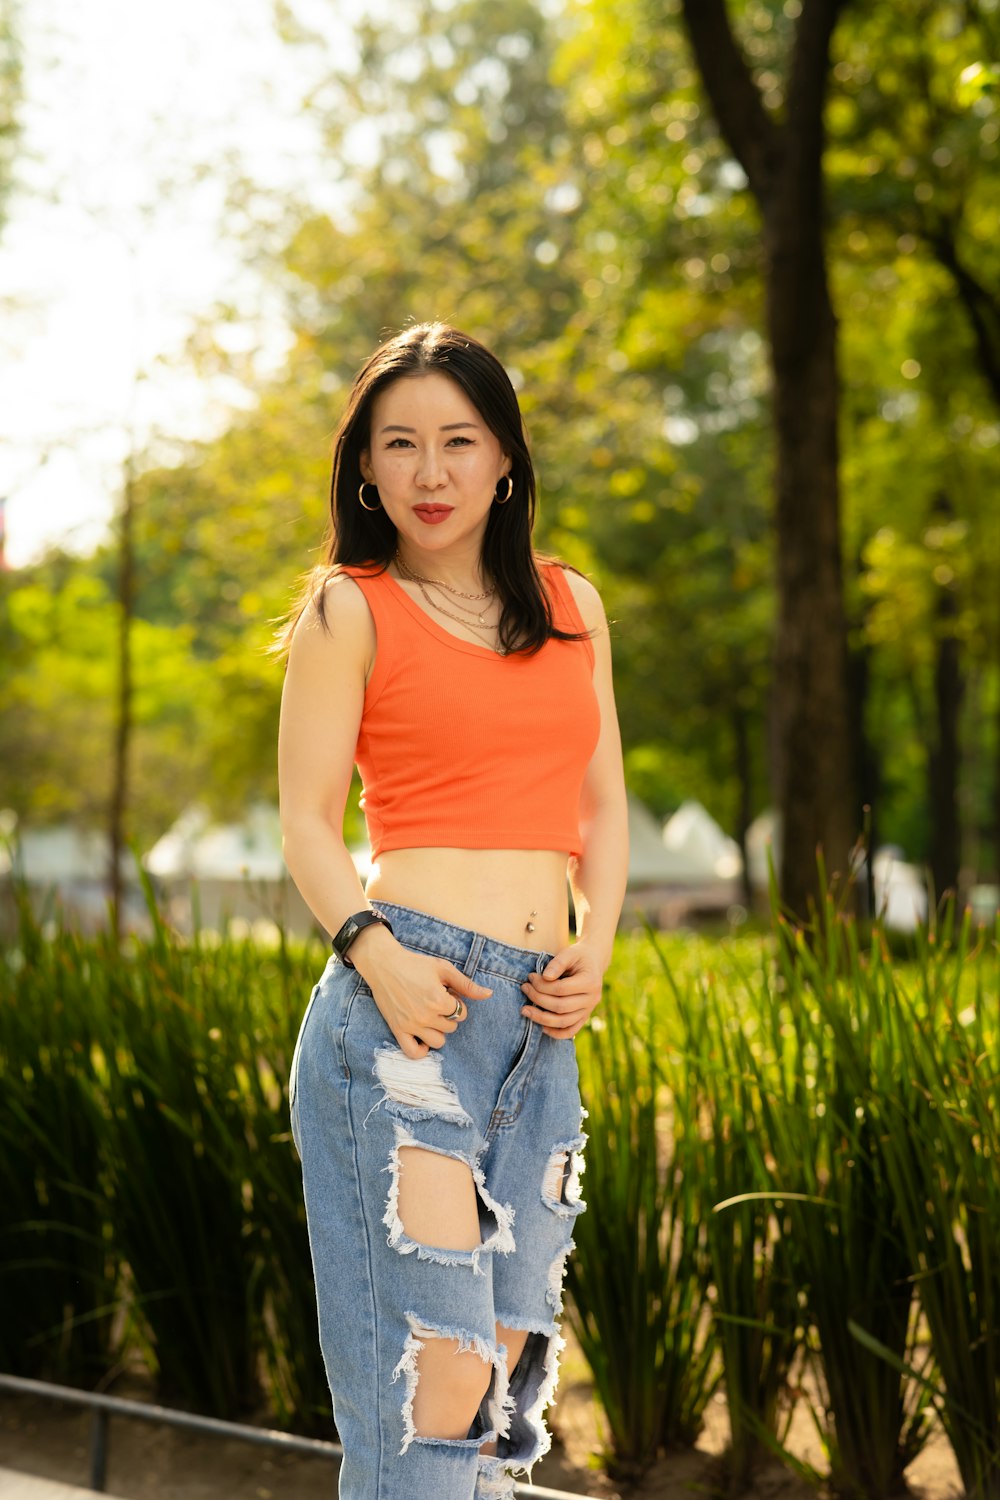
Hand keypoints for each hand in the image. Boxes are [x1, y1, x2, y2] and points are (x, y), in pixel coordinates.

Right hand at [351, 929, 491, 1058]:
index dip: (456, 1003)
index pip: (462, 1014)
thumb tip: (489, 994)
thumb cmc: (415, 964)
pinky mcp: (398, 1030)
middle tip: (435, 1001)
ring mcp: (411, 1025)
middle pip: (451, 1028)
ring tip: (429, 1016)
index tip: (445, 993)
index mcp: (439, 1000)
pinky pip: (413, 1053)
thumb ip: (467, 984)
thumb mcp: (443, 969)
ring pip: (438, 1042)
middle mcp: (426, 1016)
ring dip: (437, 1031)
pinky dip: (421, 1051)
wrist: (384, 964)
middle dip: (447, 1015)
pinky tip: (422, 1038)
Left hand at [520, 941, 606, 1039]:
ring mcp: (589, 1010)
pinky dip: (555, 1033)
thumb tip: (544, 977)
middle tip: (524, 988)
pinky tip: (541, 1026)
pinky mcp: (584, 1017)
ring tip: (525, 1010)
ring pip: (564, 1022)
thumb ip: (557, 963)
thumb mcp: (569, 952)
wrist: (593, 961)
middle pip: (560, 1006)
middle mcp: (592, 999)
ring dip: (541, 1018)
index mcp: (590, 982)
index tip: (530, 977)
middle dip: (538, 999)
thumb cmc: (578, 956)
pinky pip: (570, 1031)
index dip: (542, 985)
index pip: (561, 989)